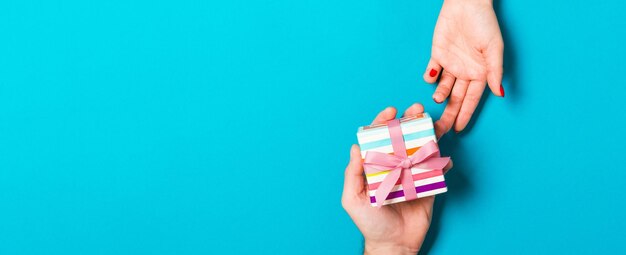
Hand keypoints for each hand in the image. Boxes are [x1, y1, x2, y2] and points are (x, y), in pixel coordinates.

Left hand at [342, 104, 451, 254]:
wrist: (394, 245)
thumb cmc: (369, 223)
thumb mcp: (353, 199)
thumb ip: (352, 174)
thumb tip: (355, 148)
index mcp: (376, 166)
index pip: (378, 138)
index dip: (383, 122)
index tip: (391, 111)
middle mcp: (394, 166)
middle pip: (402, 138)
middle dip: (410, 121)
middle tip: (417, 109)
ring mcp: (412, 174)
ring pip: (421, 148)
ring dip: (428, 134)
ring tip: (434, 123)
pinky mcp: (428, 186)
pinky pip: (436, 170)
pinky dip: (442, 162)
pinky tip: (443, 158)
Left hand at [423, 0, 503, 133]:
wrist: (467, 3)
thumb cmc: (485, 24)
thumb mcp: (494, 48)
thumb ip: (494, 72)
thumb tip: (499, 93)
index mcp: (480, 73)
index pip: (471, 100)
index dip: (465, 114)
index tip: (458, 129)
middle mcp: (465, 72)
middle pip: (455, 99)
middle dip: (448, 114)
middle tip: (439, 129)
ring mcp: (451, 64)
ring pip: (443, 87)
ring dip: (439, 95)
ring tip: (437, 98)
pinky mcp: (437, 55)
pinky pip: (432, 71)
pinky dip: (429, 77)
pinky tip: (431, 78)